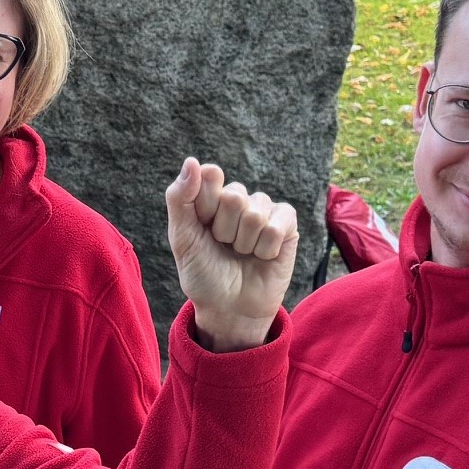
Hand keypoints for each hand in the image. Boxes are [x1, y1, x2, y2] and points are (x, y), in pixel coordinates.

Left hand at [164, 158, 297, 351]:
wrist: (229, 308)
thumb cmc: (203, 274)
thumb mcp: (182, 238)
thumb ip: (180, 198)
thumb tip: (192, 161)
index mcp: (209, 197)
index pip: (210, 176)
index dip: (205, 207)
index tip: (202, 228)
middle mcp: (238, 199)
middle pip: (233, 196)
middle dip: (224, 230)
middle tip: (224, 247)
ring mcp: (264, 209)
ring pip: (255, 213)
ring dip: (245, 243)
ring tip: (242, 254)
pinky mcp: (287, 224)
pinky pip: (278, 224)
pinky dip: (266, 247)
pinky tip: (263, 256)